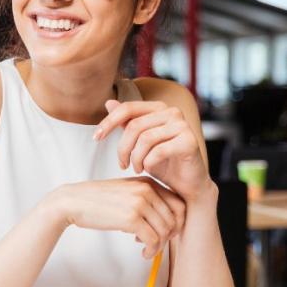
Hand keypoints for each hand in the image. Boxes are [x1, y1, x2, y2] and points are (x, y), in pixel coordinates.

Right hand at [50, 177, 185, 258]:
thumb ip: (147, 200)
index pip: (179, 203)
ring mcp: (140, 203)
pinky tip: (142, 252)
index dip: (178, 222)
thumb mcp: (127, 193)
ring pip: (165, 231)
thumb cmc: (98, 200)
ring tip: (147, 249)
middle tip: (156, 243)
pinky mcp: (131, 218)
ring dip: (159, 246)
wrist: (74, 201)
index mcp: (148, 182)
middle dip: (169, 236)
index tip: (167, 232)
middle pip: (175, 218)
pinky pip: (153, 240)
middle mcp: (147, 189)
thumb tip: (168, 223)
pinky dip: (151, 251)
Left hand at [94, 100, 209, 200]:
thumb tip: (109, 102)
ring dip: (135, 158)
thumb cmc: (164, 163)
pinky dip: (148, 163)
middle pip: (135, 125)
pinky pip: (158, 151)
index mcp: (159, 108)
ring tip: (136, 168)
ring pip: (145, 138)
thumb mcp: (140, 143)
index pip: (128, 108)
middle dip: (123, 148)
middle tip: (122, 165)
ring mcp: (182, 126)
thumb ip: (127, 123)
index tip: (96, 138)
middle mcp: (173, 112)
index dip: (109, 122)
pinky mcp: (189, 141)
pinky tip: (148, 169)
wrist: (188, 184)